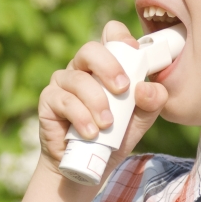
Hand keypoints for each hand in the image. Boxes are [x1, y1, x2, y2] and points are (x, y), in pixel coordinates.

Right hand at [36, 20, 168, 179]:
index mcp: (105, 65)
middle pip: (90, 49)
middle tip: (123, 90)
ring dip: (96, 101)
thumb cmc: (113, 136)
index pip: (110, 34)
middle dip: (109, 67)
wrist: (87, 166)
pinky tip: (91, 133)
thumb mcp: (139, 120)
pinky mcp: (48, 100)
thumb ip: (152, 102)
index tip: (136, 53)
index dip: (121, 37)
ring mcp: (62, 82)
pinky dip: (81, 117)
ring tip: (108, 125)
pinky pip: (63, 100)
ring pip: (78, 79)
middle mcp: (82, 68)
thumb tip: (148, 88)